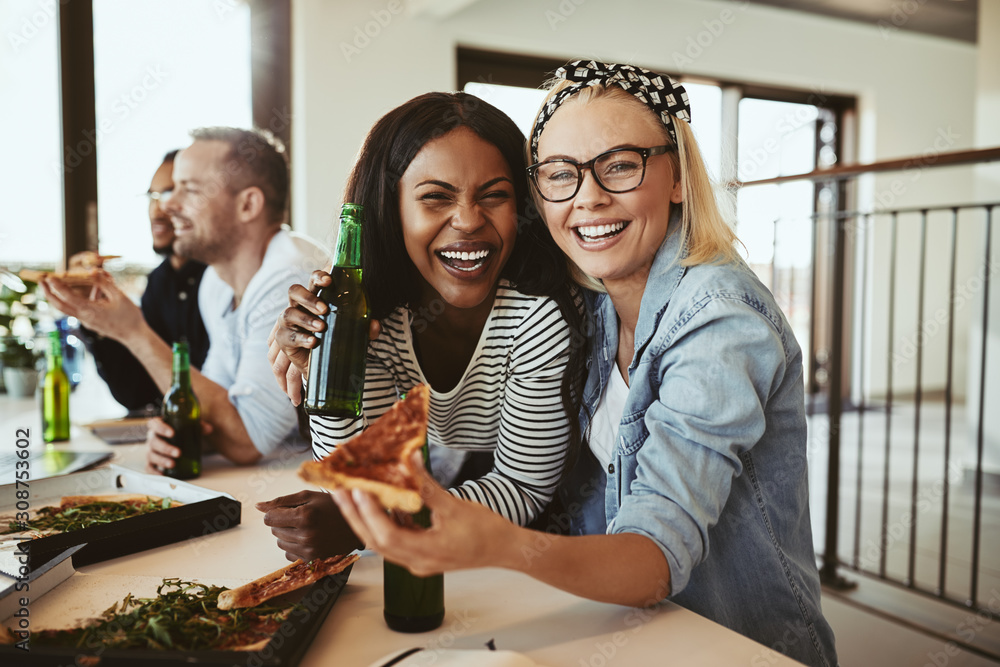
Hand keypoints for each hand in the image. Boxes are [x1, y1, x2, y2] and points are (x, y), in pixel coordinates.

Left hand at [42, 272, 143, 341]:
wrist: (135, 336)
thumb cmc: (129, 316)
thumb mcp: (118, 296)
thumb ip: (104, 283)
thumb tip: (93, 271)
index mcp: (90, 311)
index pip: (68, 297)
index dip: (57, 286)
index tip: (50, 277)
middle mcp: (84, 317)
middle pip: (60, 306)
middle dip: (49, 293)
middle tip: (42, 281)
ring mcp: (86, 321)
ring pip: (69, 307)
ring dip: (65, 295)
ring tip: (79, 281)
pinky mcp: (90, 322)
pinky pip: (81, 308)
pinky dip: (82, 299)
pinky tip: (98, 292)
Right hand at [145, 417, 212, 473]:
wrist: (176, 442)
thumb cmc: (180, 433)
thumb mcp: (189, 427)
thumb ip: (199, 426)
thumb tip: (209, 429)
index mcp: (158, 426)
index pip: (154, 424)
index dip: (161, 428)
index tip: (172, 433)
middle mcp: (152, 438)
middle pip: (154, 442)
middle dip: (166, 448)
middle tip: (178, 453)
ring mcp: (151, 451)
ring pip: (152, 455)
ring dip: (162, 460)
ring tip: (173, 464)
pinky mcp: (151, 462)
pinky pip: (149, 468)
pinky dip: (154, 472)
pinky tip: (163, 475)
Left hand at [256, 490, 363, 560]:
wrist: (357, 525)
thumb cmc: (334, 507)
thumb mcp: (309, 497)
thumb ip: (282, 501)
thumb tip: (259, 506)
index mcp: (304, 516)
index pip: (269, 518)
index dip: (275, 512)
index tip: (285, 510)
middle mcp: (306, 535)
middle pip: (274, 531)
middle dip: (282, 522)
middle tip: (300, 517)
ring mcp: (309, 550)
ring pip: (280, 543)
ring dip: (287, 534)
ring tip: (305, 527)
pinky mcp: (312, 560)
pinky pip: (288, 554)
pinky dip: (294, 546)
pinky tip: (308, 538)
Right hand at [267, 269, 381, 404]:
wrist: (326, 366)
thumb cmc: (338, 340)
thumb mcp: (355, 332)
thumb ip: (365, 327)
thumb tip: (375, 325)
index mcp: (315, 298)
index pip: (313, 281)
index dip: (318, 277)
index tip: (329, 280)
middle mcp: (298, 306)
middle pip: (294, 291)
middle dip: (308, 298)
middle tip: (324, 309)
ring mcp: (289, 323)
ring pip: (289, 313)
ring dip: (305, 319)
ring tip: (321, 327)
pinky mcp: (284, 340)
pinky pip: (286, 336)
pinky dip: (300, 338)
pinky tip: (313, 342)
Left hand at [331, 452, 514, 575]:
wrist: (505, 549)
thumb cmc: (486, 531)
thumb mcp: (454, 505)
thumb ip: (426, 485)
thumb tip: (408, 461)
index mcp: (426, 552)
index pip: (387, 535)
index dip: (369, 513)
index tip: (357, 490)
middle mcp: (417, 561)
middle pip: (376, 541)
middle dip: (355, 516)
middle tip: (340, 492)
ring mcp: (418, 561)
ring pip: (382, 542)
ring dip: (366, 519)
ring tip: (352, 496)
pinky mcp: (422, 555)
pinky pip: (396, 540)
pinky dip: (384, 522)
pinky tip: (381, 505)